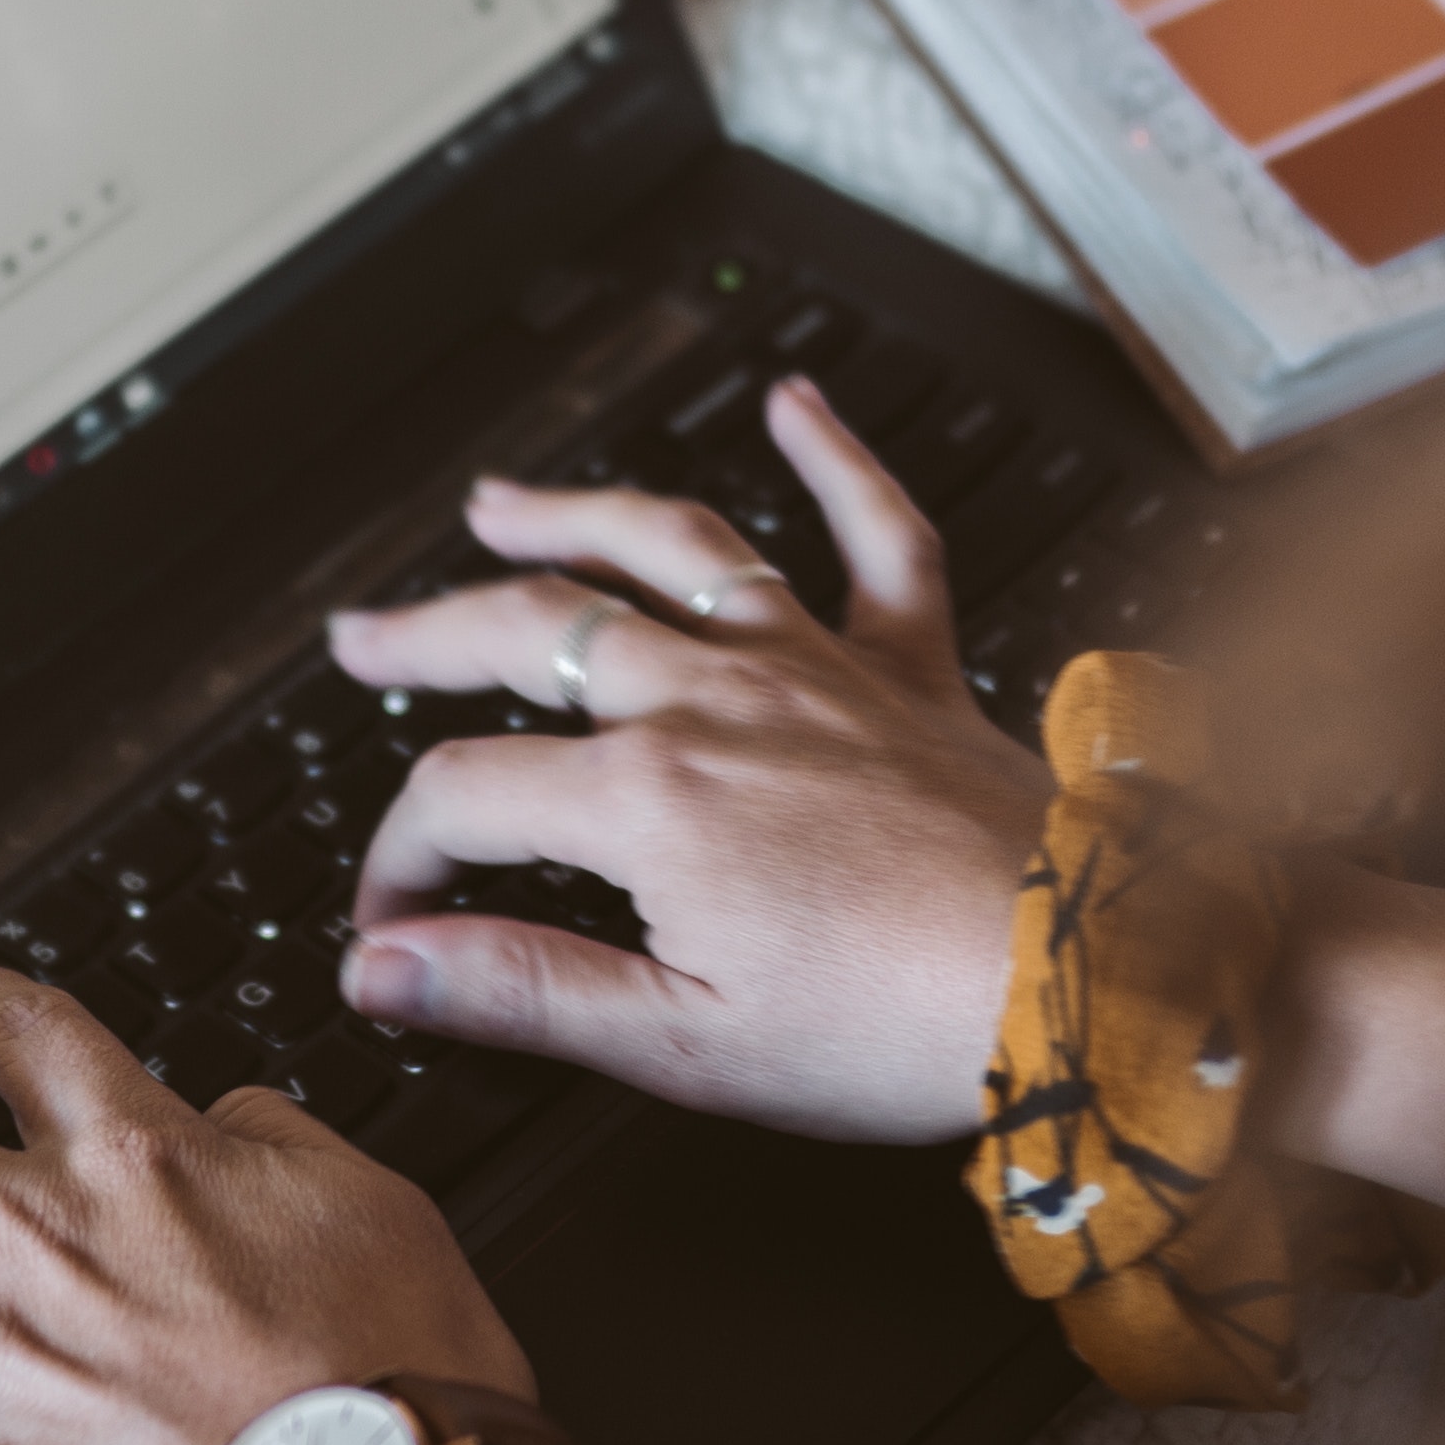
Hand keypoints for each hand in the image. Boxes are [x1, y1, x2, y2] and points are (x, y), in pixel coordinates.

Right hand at [329, 374, 1043, 1141]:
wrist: (1081, 985)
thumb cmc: (897, 1026)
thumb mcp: (682, 1040)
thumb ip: (520, 990)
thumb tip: (383, 970)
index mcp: (648, 798)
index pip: (464, 795)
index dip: (402, 860)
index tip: (394, 926)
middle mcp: (719, 702)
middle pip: (536, 631)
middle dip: (429, 632)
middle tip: (364, 638)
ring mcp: (816, 670)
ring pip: (671, 553)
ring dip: (575, 517)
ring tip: (499, 504)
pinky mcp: (911, 671)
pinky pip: (879, 536)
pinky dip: (840, 460)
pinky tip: (801, 404)